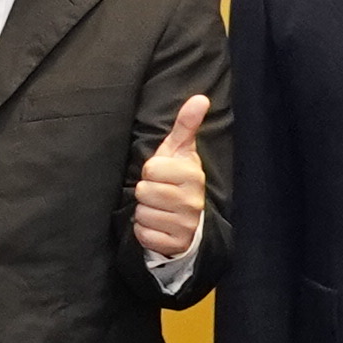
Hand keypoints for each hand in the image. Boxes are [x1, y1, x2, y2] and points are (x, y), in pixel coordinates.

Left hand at [130, 90, 212, 265]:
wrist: (191, 220)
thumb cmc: (179, 180)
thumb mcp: (181, 152)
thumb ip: (186, 125)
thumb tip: (200, 98)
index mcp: (192, 175)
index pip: (150, 168)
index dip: (151, 171)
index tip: (162, 175)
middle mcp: (192, 201)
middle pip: (143, 191)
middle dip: (146, 192)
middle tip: (159, 193)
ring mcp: (185, 224)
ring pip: (142, 213)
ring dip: (145, 212)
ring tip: (159, 209)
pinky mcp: (175, 243)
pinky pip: (144, 234)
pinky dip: (145, 231)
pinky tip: (158, 225)